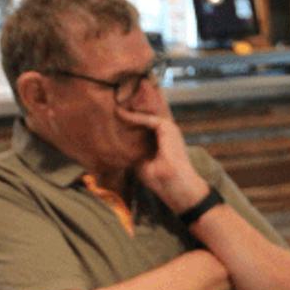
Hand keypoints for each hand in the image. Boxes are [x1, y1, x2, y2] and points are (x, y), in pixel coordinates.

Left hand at [117, 86, 208, 213]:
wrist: (175, 186)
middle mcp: (167, 133)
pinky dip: (133, 116)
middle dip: (132, 109)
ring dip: (132, 109)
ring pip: (148, 114)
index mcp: (162, 141)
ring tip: (115, 104)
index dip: (132, 120)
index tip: (115, 115)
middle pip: (147, 117)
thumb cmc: (161, 180)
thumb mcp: (142, 164)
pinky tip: (120, 113)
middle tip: (114, 103)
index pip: (145, 126)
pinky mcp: (168, 128)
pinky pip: (147, 119)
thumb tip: (118, 146)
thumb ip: (134, 152)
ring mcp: (169, 129)